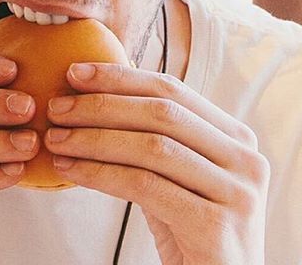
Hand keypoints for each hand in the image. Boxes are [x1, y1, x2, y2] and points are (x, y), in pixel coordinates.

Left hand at [44, 63, 269, 264]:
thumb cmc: (190, 229)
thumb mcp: (176, 175)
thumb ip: (153, 137)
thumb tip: (90, 97)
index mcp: (235, 136)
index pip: (171, 89)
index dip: (120, 77)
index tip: (75, 72)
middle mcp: (245, 158)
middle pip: (161, 113)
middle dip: (102, 105)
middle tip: (57, 106)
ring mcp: (237, 193)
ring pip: (152, 147)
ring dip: (94, 138)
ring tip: (56, 138)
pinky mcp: (217, 227)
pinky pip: (145, 186)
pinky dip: (100, 174)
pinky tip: (70, 171)